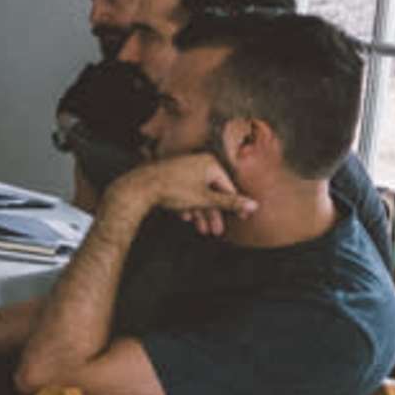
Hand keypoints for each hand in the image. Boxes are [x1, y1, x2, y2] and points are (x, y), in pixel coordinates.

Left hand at [123, 151, 254, 236]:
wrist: (139, 187)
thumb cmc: (173, 190)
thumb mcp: (205, 199)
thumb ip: (230, 203)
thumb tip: (255, 205)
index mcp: (209, 163)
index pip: (229, 187)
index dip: (235, 205)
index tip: (242, 219)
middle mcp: (197, 163)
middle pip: (212, 192)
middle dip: (214, 214)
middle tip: (217, 231)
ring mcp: (183, 168)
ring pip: (197, 194)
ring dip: (201, 213)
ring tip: (201, 230)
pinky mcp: (170, 176)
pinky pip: (184, 192)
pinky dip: (187, 205)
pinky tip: (186, 217)